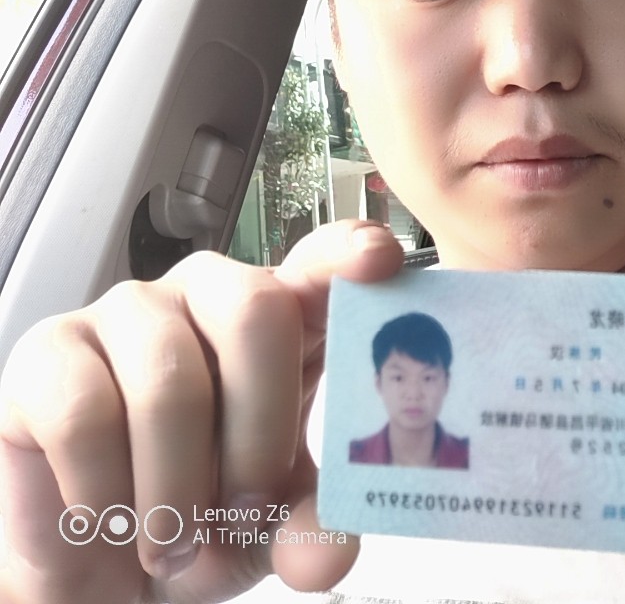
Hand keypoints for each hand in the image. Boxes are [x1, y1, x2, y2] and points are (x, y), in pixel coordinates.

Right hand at [0, 219, 403, 602]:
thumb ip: (310, 528)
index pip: (320, 261)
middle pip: (254, 311)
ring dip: (175, 487)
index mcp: (279, 319)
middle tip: (242, 506)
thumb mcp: (269, 529)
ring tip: (168, 543)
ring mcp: (127, 313)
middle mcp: (207, 295)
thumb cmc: (197, 514)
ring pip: (169, 380)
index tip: (378, 261)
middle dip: (260, 425)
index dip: (348, 254)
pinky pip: (86, 414)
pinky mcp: (50, 351)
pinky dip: (105, 493)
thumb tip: (331, 552)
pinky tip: (107, 522)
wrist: (92, 565)